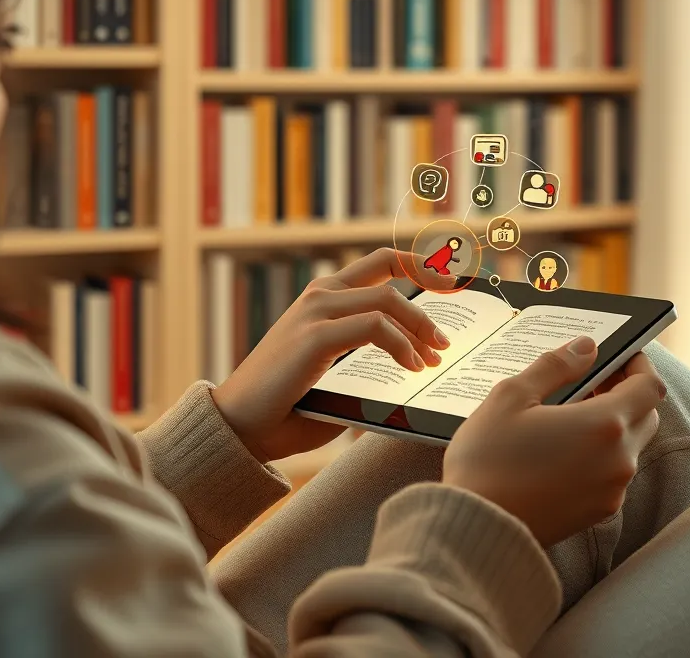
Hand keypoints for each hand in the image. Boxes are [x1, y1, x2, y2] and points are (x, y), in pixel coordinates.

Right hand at [212, 248, 453, 462]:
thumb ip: (368, 364)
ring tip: (436, 357)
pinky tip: (412, 367)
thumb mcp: (336, 377)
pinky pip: (374, 327)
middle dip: (429, 288)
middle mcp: (320, 295)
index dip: (418, 263)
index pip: (379, 262)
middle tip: (450, 328)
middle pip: (388, 270)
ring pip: (386, 300)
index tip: (450, 279)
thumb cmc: (287, 408)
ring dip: (419, 327)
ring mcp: (316, 312)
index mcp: (324, 298)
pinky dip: (401, 346)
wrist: (239, 427)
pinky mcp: (315, 336)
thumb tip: (418, 369)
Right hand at [443, 342, 665, 546]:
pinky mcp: (598, 512)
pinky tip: (563, 448)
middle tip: (589, 381)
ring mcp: (612, 490)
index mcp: (604, 424)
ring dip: (612, 424)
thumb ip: (556, 366)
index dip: (639, 365)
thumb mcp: (512, 396)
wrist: (477, 526)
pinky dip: (601, 453)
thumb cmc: (489, 457)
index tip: (618, 356)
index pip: (649, 387)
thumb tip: (587, 346)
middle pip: (646, 415)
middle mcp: (619, 459)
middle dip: (626, 393)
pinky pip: (614, 473)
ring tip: (569, 414)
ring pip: (630, 446)